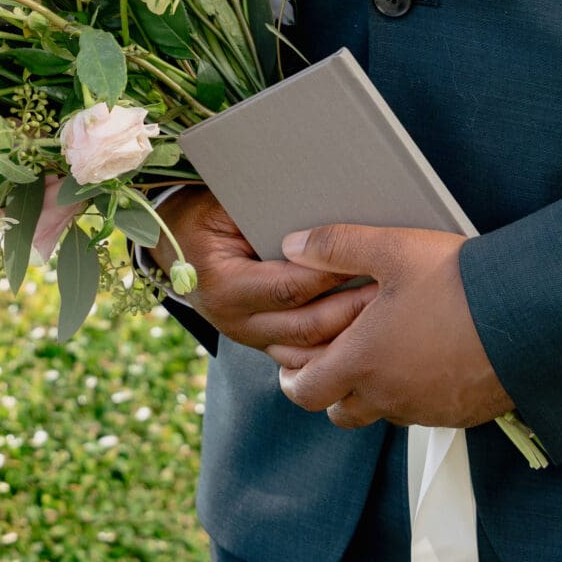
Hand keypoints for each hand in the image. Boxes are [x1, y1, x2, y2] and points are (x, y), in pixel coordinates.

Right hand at [158, 188, 375, 354]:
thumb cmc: (203, 213)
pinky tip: (361, 334)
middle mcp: (233, 319)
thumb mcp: (226, 205)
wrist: (170, 239)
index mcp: (224, 284)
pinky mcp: (258, 342)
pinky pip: (300, 356)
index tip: (368, 261)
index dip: (331, 275)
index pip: (290, 286)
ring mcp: (245, 336)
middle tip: (391, 290)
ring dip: (347, 335)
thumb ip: (268, 213)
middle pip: (305, 326)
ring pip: (306, 350)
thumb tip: (323, 213)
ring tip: (384, 315)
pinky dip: (331, 349)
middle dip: (352, 309)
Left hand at [266, 225, 511, 431]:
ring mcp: (428, 410)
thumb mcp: (392, 249)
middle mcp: (390, 396)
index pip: (305, 391)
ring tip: (383, 353)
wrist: (533, 315)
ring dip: (374, 392)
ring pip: (383, 412)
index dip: (293, 380)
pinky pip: (424, 412)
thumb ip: (335, 246)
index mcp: (362, 362)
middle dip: (330, 391)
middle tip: (334, 361)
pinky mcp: (461, 414)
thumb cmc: (460, 283)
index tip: (293, 366)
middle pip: (340, 412)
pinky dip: (415, 394)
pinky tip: (426, 359)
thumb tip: (293, 245)